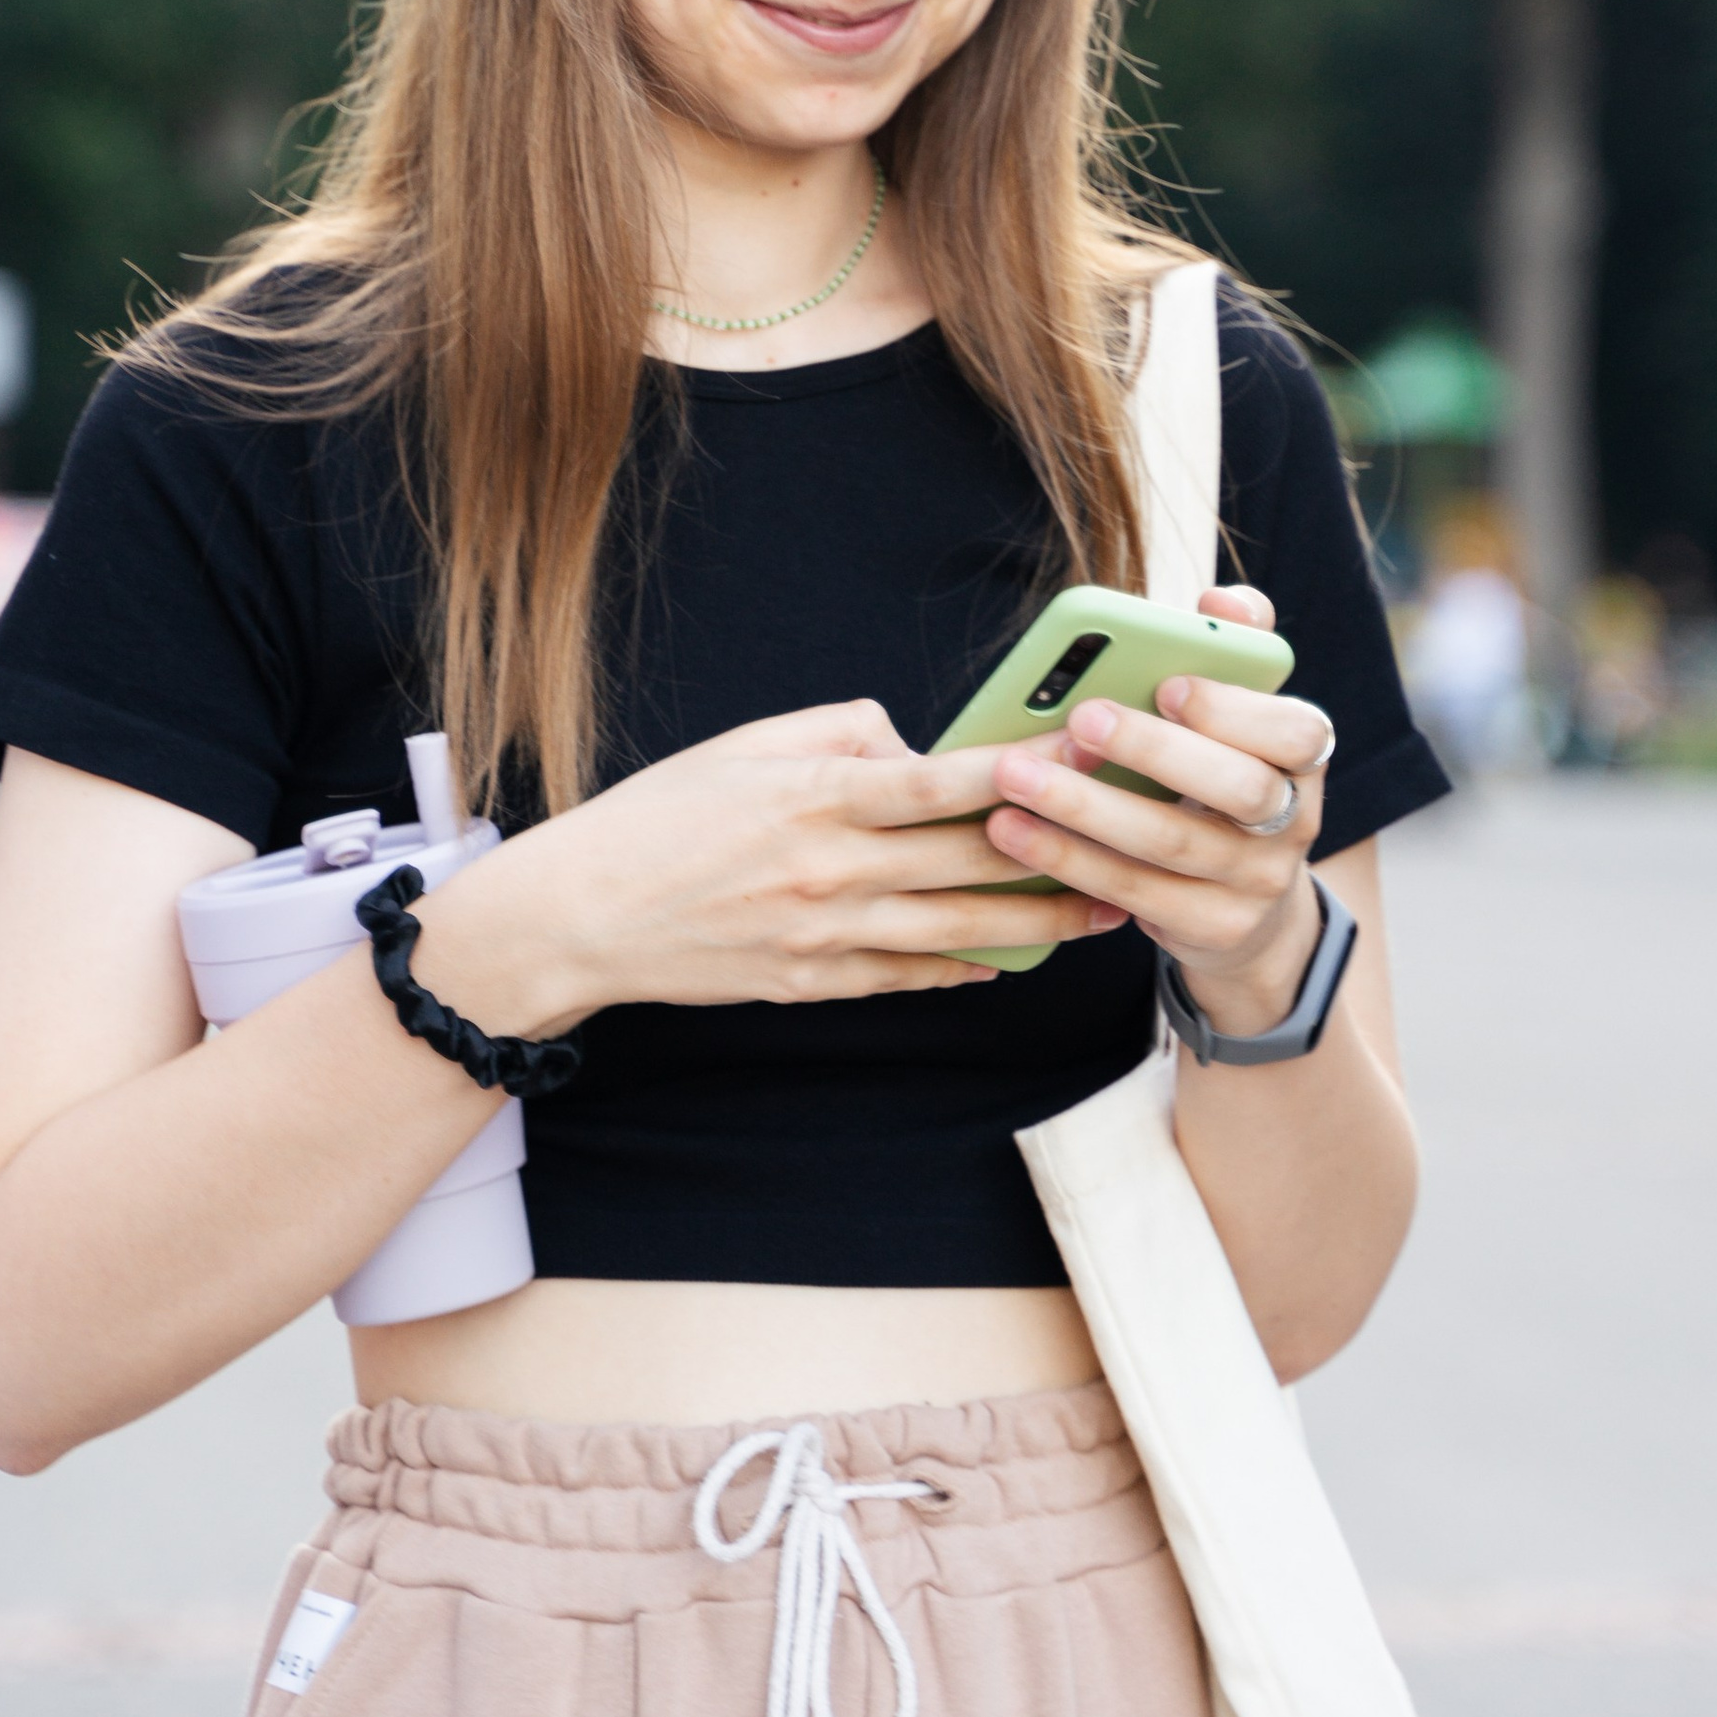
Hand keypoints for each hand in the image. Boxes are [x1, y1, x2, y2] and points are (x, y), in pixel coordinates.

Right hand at [446, 701, 1124, 1024]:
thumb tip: (918, 748)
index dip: (1020, 769)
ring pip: (957, 931)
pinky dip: (965, 968)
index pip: (941, 780)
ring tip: (1102, 913)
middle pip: (970, 863)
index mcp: (815, 796)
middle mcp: (829, 869)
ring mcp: (823, 935)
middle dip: (1059, 852)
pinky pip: (909, 977)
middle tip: (1133, 842)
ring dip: (1037, 924)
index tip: (1085, 755)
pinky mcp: (811, 983)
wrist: (583, 915)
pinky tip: (1010, 958)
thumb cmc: (663, 816)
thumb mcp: (747, 746)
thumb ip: (843, 732)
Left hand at [981, 585, 1336, 1037]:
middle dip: (1153, 751)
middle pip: (1238, 789)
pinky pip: (1134, 892)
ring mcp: (1257, 883)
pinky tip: (1013, 832)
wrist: (1248, 909)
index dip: (1233, 709)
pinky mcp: (1212, 929)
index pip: (1296, 732)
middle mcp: (1295, 821)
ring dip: (1085, 807)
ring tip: (1015, 773)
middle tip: (1079, 717)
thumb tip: (1221, 600)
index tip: (1166, 684)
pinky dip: (1069, 859)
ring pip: (1171, 842)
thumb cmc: (1221, 781)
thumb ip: (1234, 651)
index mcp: (1304, 757)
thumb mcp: (1238, 719)